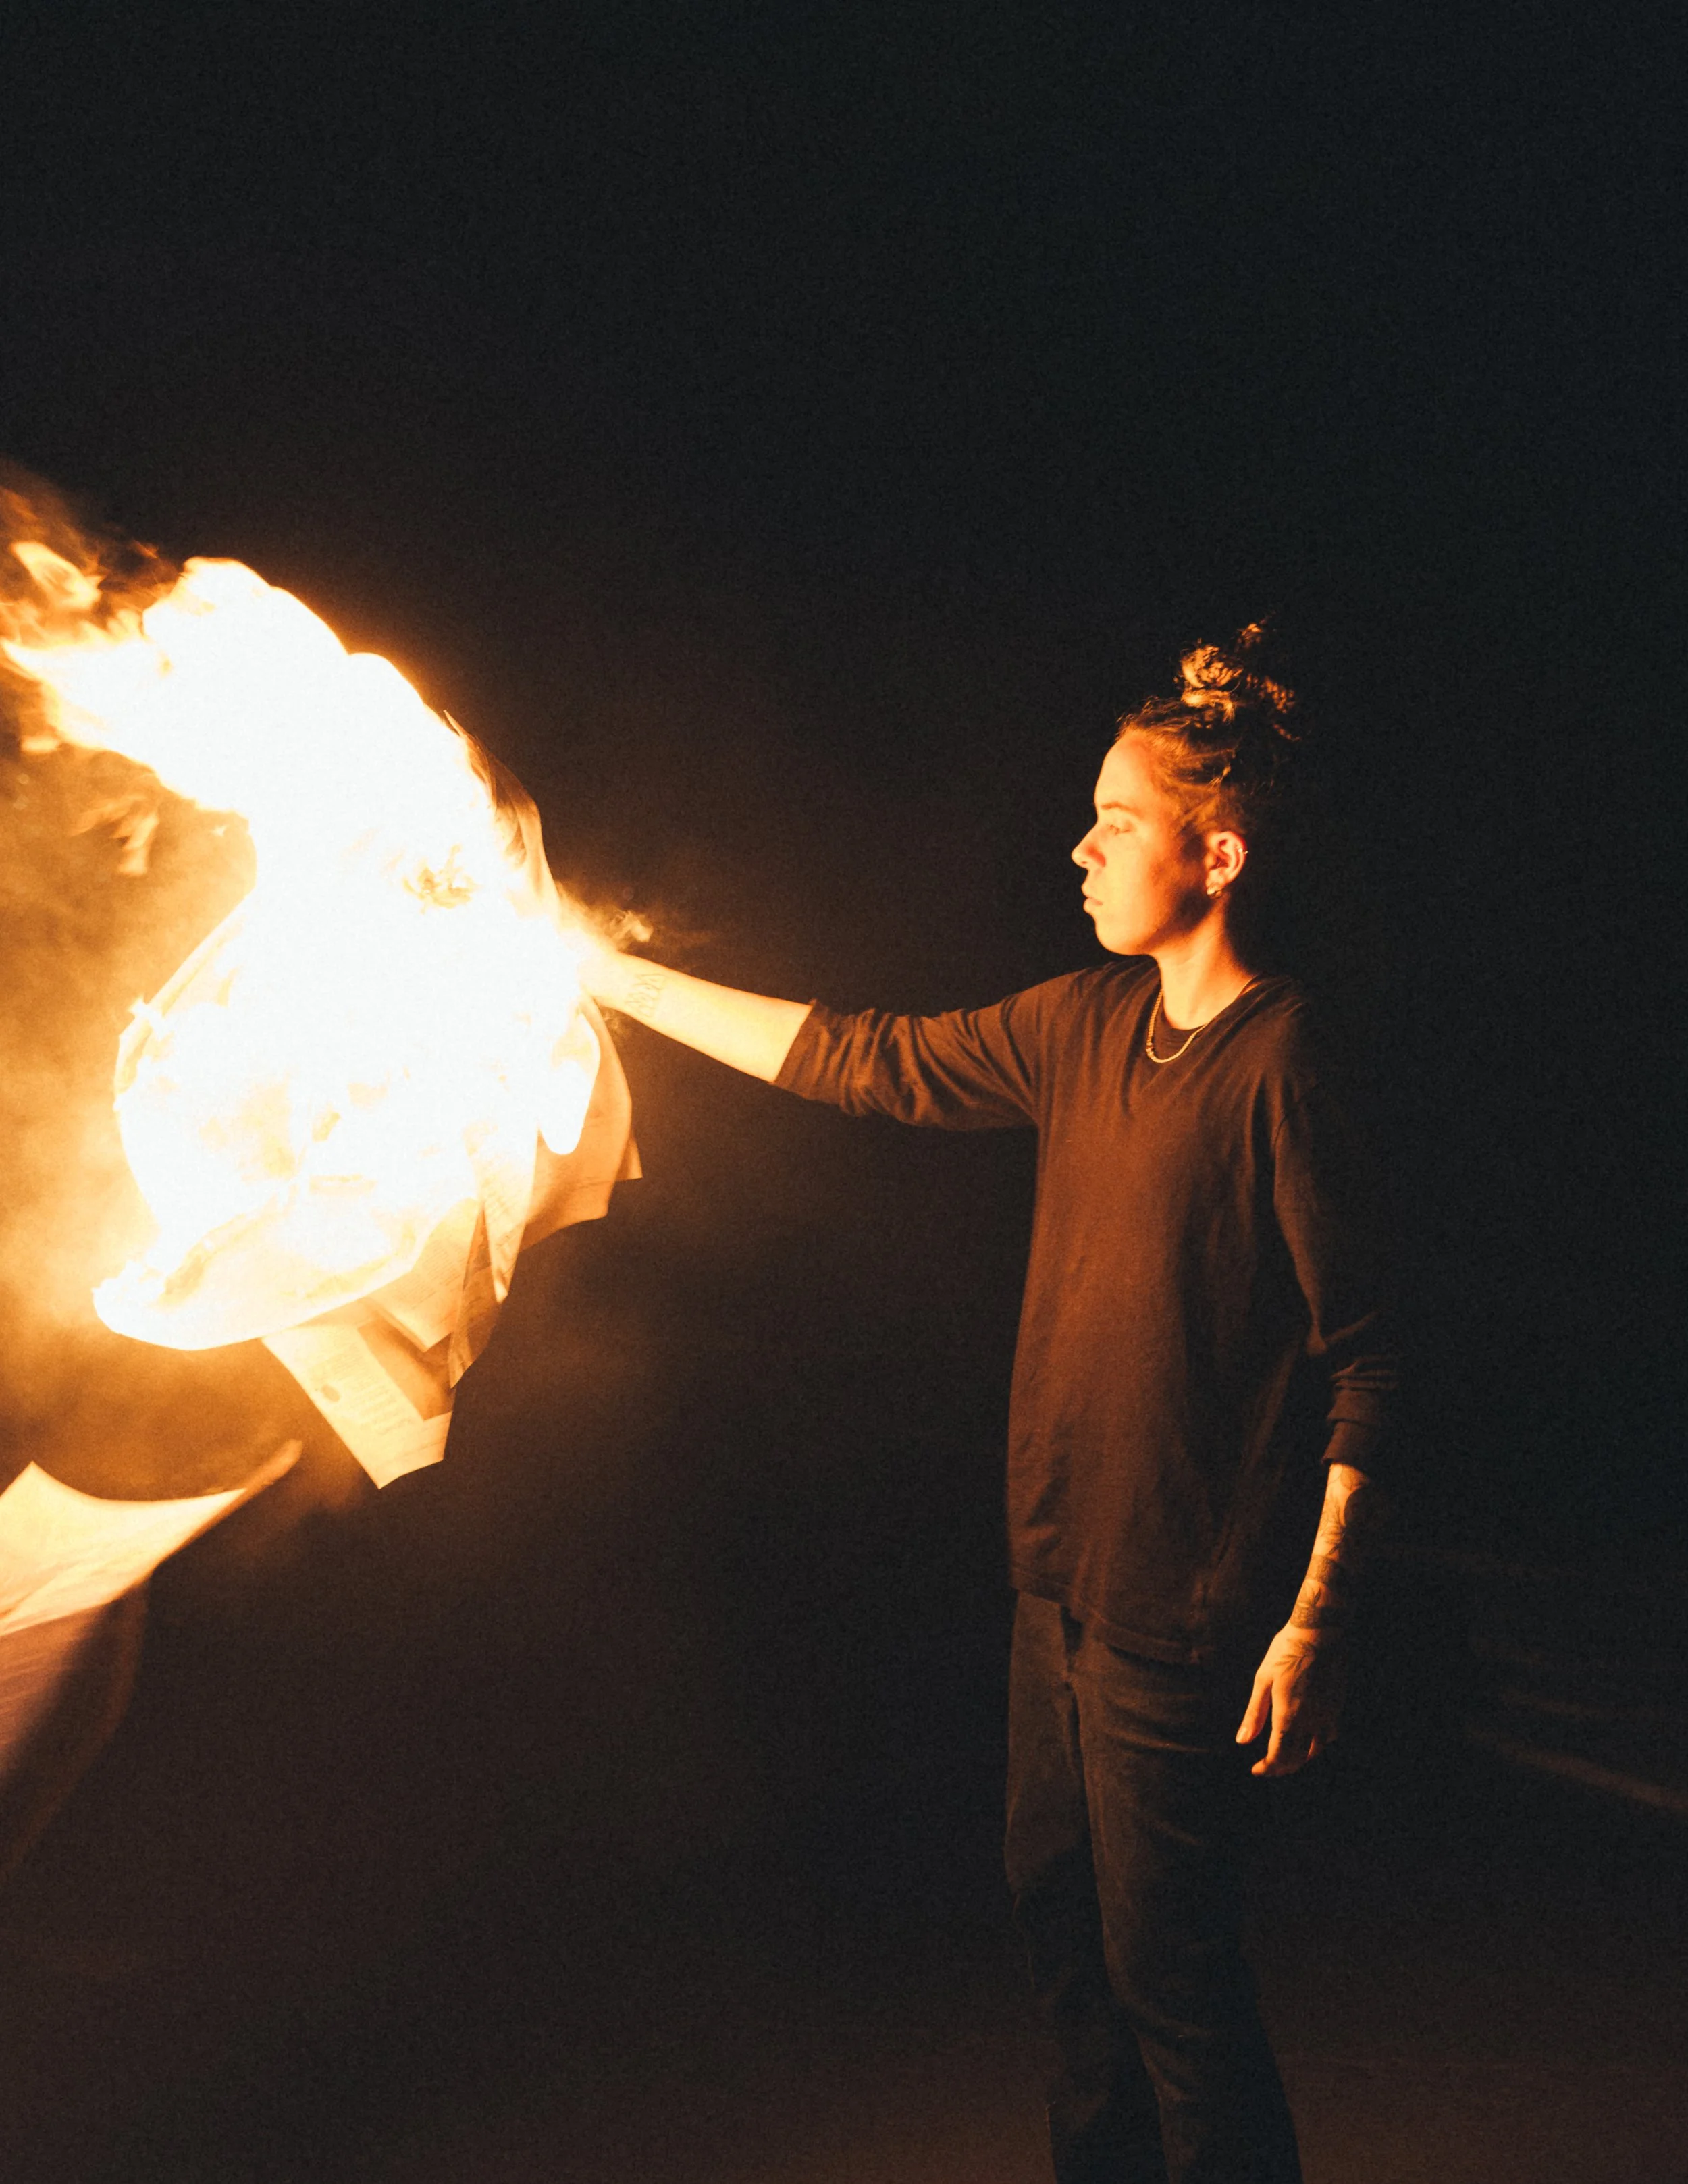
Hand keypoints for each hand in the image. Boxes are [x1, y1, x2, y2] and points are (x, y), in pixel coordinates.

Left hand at [1236, 1624, 1348, 1776]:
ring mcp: (1328, 1715)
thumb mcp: (1263, 1680)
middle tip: (1268, 1766)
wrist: (1320, 1632)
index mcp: (1288, 1715)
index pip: (1279, 1756)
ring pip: (1316, 1752)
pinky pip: (1329, 1737)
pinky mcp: (1338, 1707)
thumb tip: (1242, 1742)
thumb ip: (1254, 1714)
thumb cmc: (1286, 1652)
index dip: (1268, 1768)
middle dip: (1281, 1767)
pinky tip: (1308, 1740)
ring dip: (1300, 1759)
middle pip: (1297, 1759)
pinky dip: (1317, 1746)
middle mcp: (1311, 1721)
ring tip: (1286, 1757)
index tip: (1257, 1770)